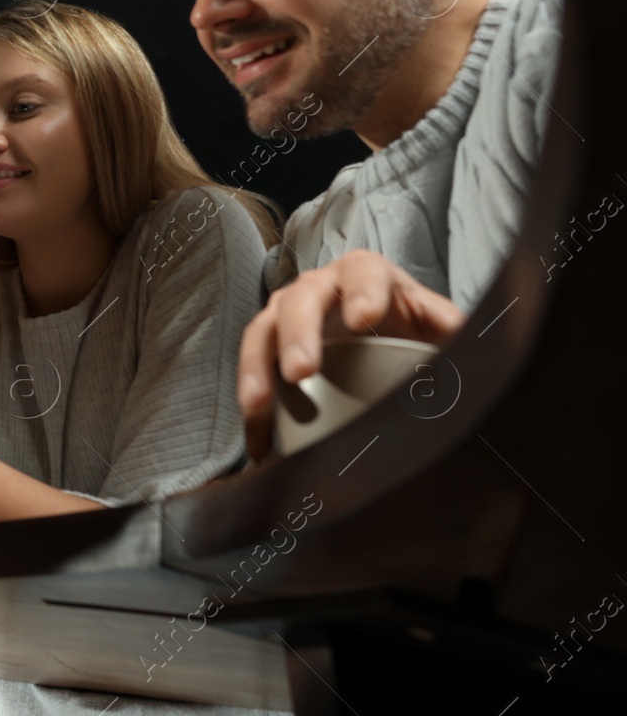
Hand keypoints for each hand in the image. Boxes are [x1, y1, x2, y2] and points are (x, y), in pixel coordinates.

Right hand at [240, 249, 465, 459]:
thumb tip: (461, 337)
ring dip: (257, 367)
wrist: (379, 338)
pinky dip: (254, 410)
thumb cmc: (407, 325)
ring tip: (256, 403)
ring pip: (263, 331)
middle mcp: (319, 287)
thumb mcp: (435, 322)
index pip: (363, 274)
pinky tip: (257, 442)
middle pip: (301, 300)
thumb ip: (448, 325)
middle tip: (300, 371)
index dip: (361, 293)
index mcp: (366, 274)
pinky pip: (254, 372)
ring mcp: (288, 314)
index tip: (362, 319)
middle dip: (298, 335)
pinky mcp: (271, 349)